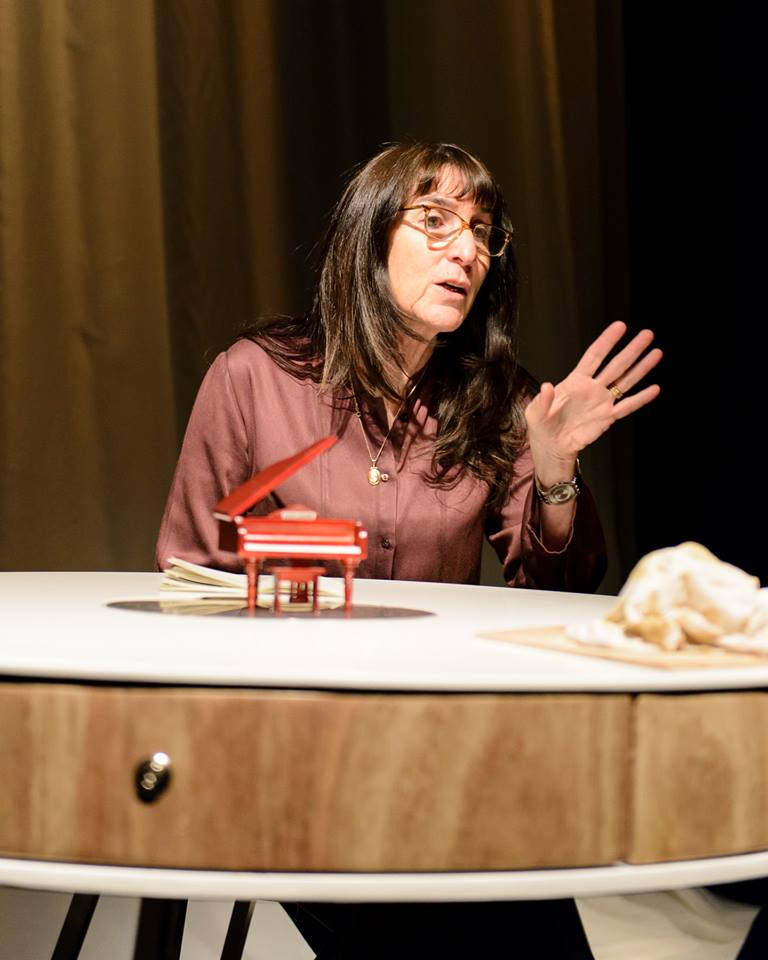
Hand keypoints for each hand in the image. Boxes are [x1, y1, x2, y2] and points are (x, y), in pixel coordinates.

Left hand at [525, 321, 661, 478]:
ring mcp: (602, 402)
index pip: (594, 356)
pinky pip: (627, 406)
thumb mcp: (536, 413)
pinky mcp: (608, 418)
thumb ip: (542, 400)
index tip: (620, 326)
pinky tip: (654, 389)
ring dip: (641, 368)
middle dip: (632, 349)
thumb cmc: (542, 426)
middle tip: (647, 335)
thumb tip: (547, 387)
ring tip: (656, 353)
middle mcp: (592, 388)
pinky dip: (641, 399)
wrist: (552, 447)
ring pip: (626, 381)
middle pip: (616, 364)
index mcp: (575, 381)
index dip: (607, 341)